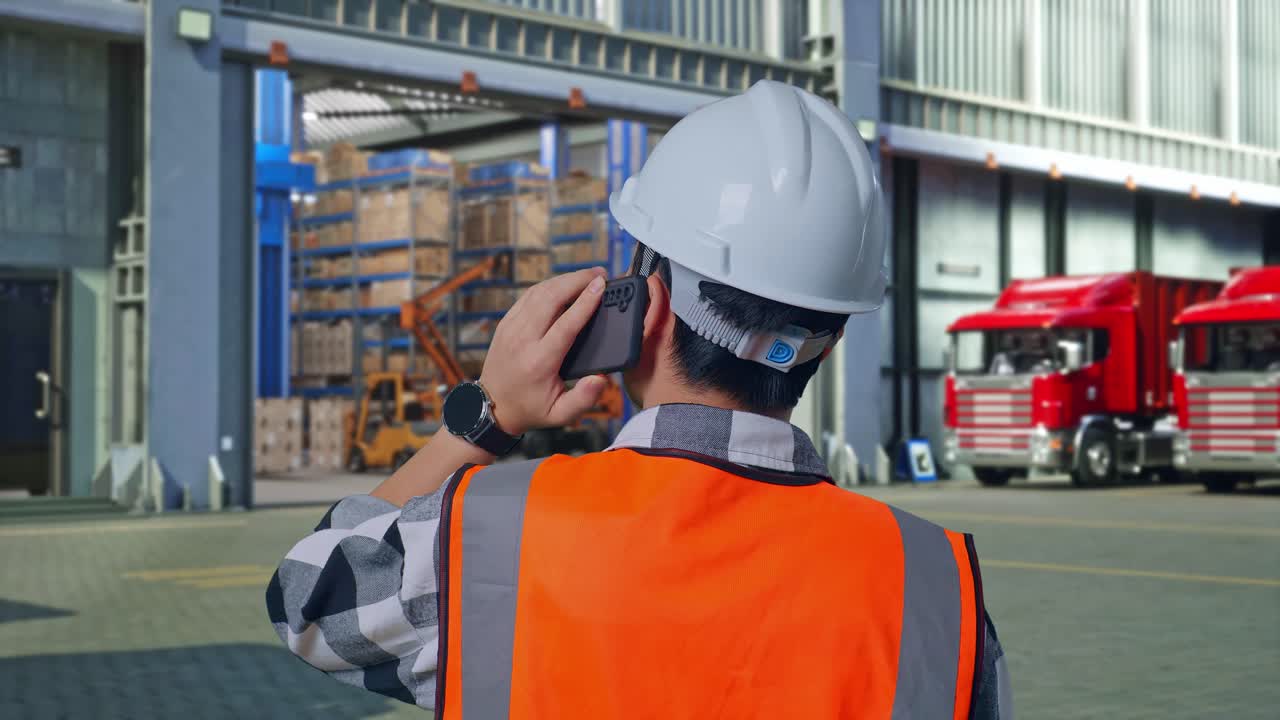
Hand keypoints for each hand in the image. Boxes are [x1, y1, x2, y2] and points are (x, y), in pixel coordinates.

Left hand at [479, 267, 609, 435]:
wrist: (492, 407)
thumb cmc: (531, 409)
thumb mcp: (560, 414)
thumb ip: (584, 398)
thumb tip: (601, 378)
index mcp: (539, 362)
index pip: (566, 324)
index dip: (586, 302)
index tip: (602, 285)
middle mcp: (522, 340)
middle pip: (551, 298)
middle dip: (577, 280)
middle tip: (600, 274)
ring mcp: (511, 328)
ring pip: (539, 292)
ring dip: (564, 279)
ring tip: (587, 276)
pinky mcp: (506, 323)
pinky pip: (528, 296)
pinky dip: (549, 285)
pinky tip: (564, 284)